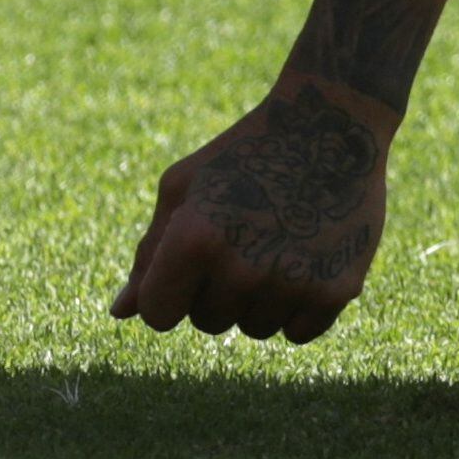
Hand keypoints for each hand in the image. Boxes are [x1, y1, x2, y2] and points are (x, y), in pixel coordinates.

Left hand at [110, 75, 393, 342]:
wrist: (332, 125)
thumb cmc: (243, 153)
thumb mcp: (183, 186)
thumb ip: (150, 253)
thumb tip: (121, 314)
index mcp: (194, 239)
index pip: (158, 315)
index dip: (169, 291)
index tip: (189, 260)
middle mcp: (242, 268)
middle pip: (207, 322)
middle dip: (214, 289)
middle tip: (241, 236)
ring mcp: (292, 283)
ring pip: (253, 328)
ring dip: (257, 299)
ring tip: (276, 241)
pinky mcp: (337, 291)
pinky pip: (298, 332)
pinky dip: (298, 306)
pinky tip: (306, 258)